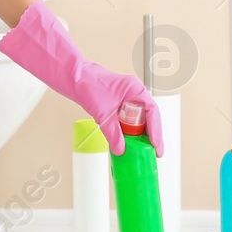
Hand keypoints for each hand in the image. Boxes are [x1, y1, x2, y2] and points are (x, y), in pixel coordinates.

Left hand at [0, 0, 165, 156]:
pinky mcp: (121, 104)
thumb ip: (113, 133)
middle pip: (150, 117)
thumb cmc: (88, 86)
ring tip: (146, 151)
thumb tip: (121, 149)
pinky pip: (132, 119)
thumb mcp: (102, 114)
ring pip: (142, 119)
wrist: (75, 78)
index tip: (157, 146)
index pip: (153, 112)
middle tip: (155, 153)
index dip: (156, 131)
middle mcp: (135, 93)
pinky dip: (132, 131)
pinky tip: (132, 142)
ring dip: (143, 134)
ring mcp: (129, 98)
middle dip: (152, 135)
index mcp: (135, 89)